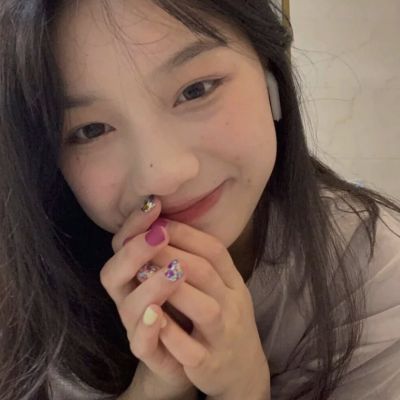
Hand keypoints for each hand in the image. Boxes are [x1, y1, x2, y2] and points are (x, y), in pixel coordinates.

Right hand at [101, 202, 195, 399]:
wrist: (201, 350)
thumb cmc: (187, 303)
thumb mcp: (185, 268)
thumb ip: (174, 244)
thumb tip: (169, 208)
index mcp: (135, 273)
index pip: (123, 244)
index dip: (134, 224)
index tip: (154, 205)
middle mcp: (130, 297)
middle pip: (113, 273)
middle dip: (135, 252)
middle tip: (160, 236)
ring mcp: (137, 326)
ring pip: (128, 307)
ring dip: (150, 286)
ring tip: (175, 272)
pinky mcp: (151, 353)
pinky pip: (139, 344)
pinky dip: (147, 328)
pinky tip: (157, 313)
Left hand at [147, 219, 270, 397]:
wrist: (243, 370)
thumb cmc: (224, 321)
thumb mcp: (224, 289)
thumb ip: (204, 264)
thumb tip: (169, 230)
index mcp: (234, 284)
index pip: (215, 251)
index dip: (186, 234)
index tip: (159, 222)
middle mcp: (232, 306)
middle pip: (207, 273)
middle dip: (173, 253)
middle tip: (145, 241)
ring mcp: (222, 337)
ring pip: (205, 310)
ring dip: (174, 289)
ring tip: (145, 272)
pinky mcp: (208, 365)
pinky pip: (191, 351)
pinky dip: (171, 334)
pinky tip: (151, 316)